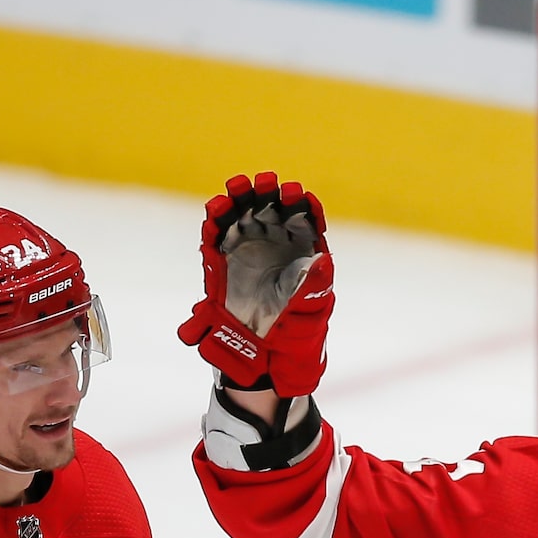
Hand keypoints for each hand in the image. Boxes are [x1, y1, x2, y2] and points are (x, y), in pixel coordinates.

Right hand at [177, 173, 333, 395]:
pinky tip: (216, 211)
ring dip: (240, 200)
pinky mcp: (224, 260)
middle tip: (265, 184)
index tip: (295, 196)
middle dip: (268, 194)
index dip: (300, 204)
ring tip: (237, 187)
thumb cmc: (296, 328)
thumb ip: (315, 283)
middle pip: (271, 209)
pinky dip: (215, 222)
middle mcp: (275, 242)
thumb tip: (322, 261)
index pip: (303, 218)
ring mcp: (248, 247)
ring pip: (243, 216)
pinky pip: (218, 237)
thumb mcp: (311, 307)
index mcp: (302, 248)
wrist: (265, 352)